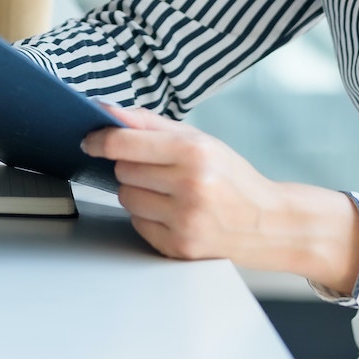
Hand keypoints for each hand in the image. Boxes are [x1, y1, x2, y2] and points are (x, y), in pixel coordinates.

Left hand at [81, 105, 358, 294]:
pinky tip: (174, 213)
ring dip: (138, 192)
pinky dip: (148, 217)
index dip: (99, 139)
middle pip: (123, 171)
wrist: (269, 223)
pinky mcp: (179, 247)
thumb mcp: (201, 140)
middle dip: (132, 166)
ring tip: (168, 192)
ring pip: (126, 198)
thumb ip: (152, 124)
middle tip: (157, 168)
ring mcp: (183, 221)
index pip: (125, 144)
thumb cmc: (233, 177)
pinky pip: (137, 225)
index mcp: (194, 152)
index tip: (89, 139)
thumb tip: (107, 111)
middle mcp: (189, 187)